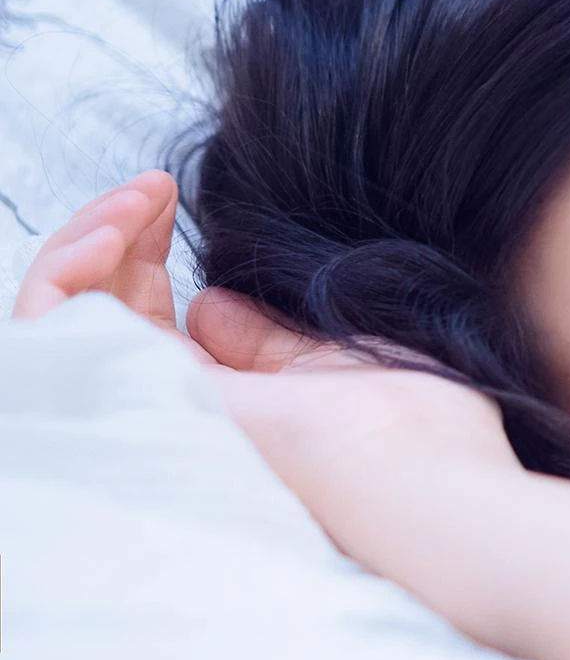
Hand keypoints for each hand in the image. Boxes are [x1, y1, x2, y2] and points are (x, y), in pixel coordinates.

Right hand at [15, 175, 520, 536]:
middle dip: (108, 231)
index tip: (169, 196)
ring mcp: (150, 404)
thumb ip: (264, 337)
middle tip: (154, 190)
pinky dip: (64, 268)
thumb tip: (209, 302)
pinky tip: (114, 229)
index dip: (142, 246)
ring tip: (138, 201)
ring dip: (83, 240)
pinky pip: (50, 329)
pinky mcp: (137, 397)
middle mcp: (176, 406)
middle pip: (99, 310)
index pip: (143, 316)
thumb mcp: (331, 356)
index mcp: (223, 398)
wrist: (427, 469)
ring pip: (63, 316)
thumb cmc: (411, 426)